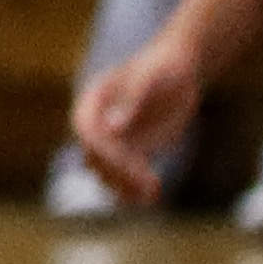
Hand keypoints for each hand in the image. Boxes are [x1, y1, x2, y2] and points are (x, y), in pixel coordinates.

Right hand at [64, 38, 200, 209]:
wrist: (178, 72)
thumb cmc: (160, 68)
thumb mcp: (148, 79)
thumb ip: (131, 101)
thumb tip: (113, 129)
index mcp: (92, 100)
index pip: (84, 130)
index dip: (101, 148)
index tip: (126, 162)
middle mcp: (99, 122)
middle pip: (95, 154)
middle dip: (118, 171)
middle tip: (146, 182)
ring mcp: (115, 139)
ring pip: (107, 171)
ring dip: (124, 186)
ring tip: (150, 194)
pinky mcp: (134, 151)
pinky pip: (127, 175)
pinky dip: (135, 189)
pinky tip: (153, 196)